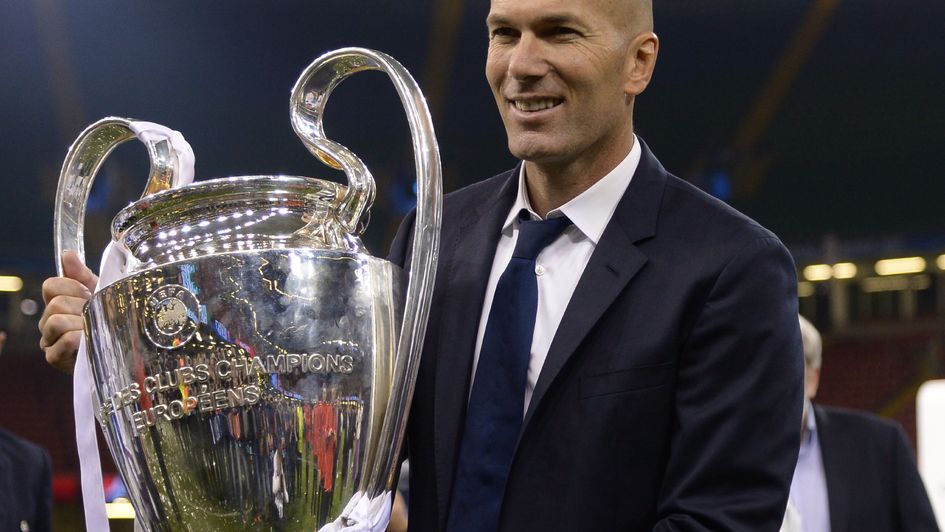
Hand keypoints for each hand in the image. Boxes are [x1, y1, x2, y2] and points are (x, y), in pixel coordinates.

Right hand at [39, 251, 97, 372]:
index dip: (74, 287)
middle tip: (96, 315)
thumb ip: (82, 274)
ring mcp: (48, 341)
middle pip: (56, 303)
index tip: (90, 294)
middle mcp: (47, 321)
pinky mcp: (55, 358)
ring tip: (94, 329)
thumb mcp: (100, 293)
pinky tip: (91, 341)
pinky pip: (65, 340)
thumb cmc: (109, 319)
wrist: (122, 348)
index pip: (51, 285)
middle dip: (81, 307)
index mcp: (56, 303)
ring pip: (56, 321)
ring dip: (81, 323)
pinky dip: (81, 338)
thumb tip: (68, 254)